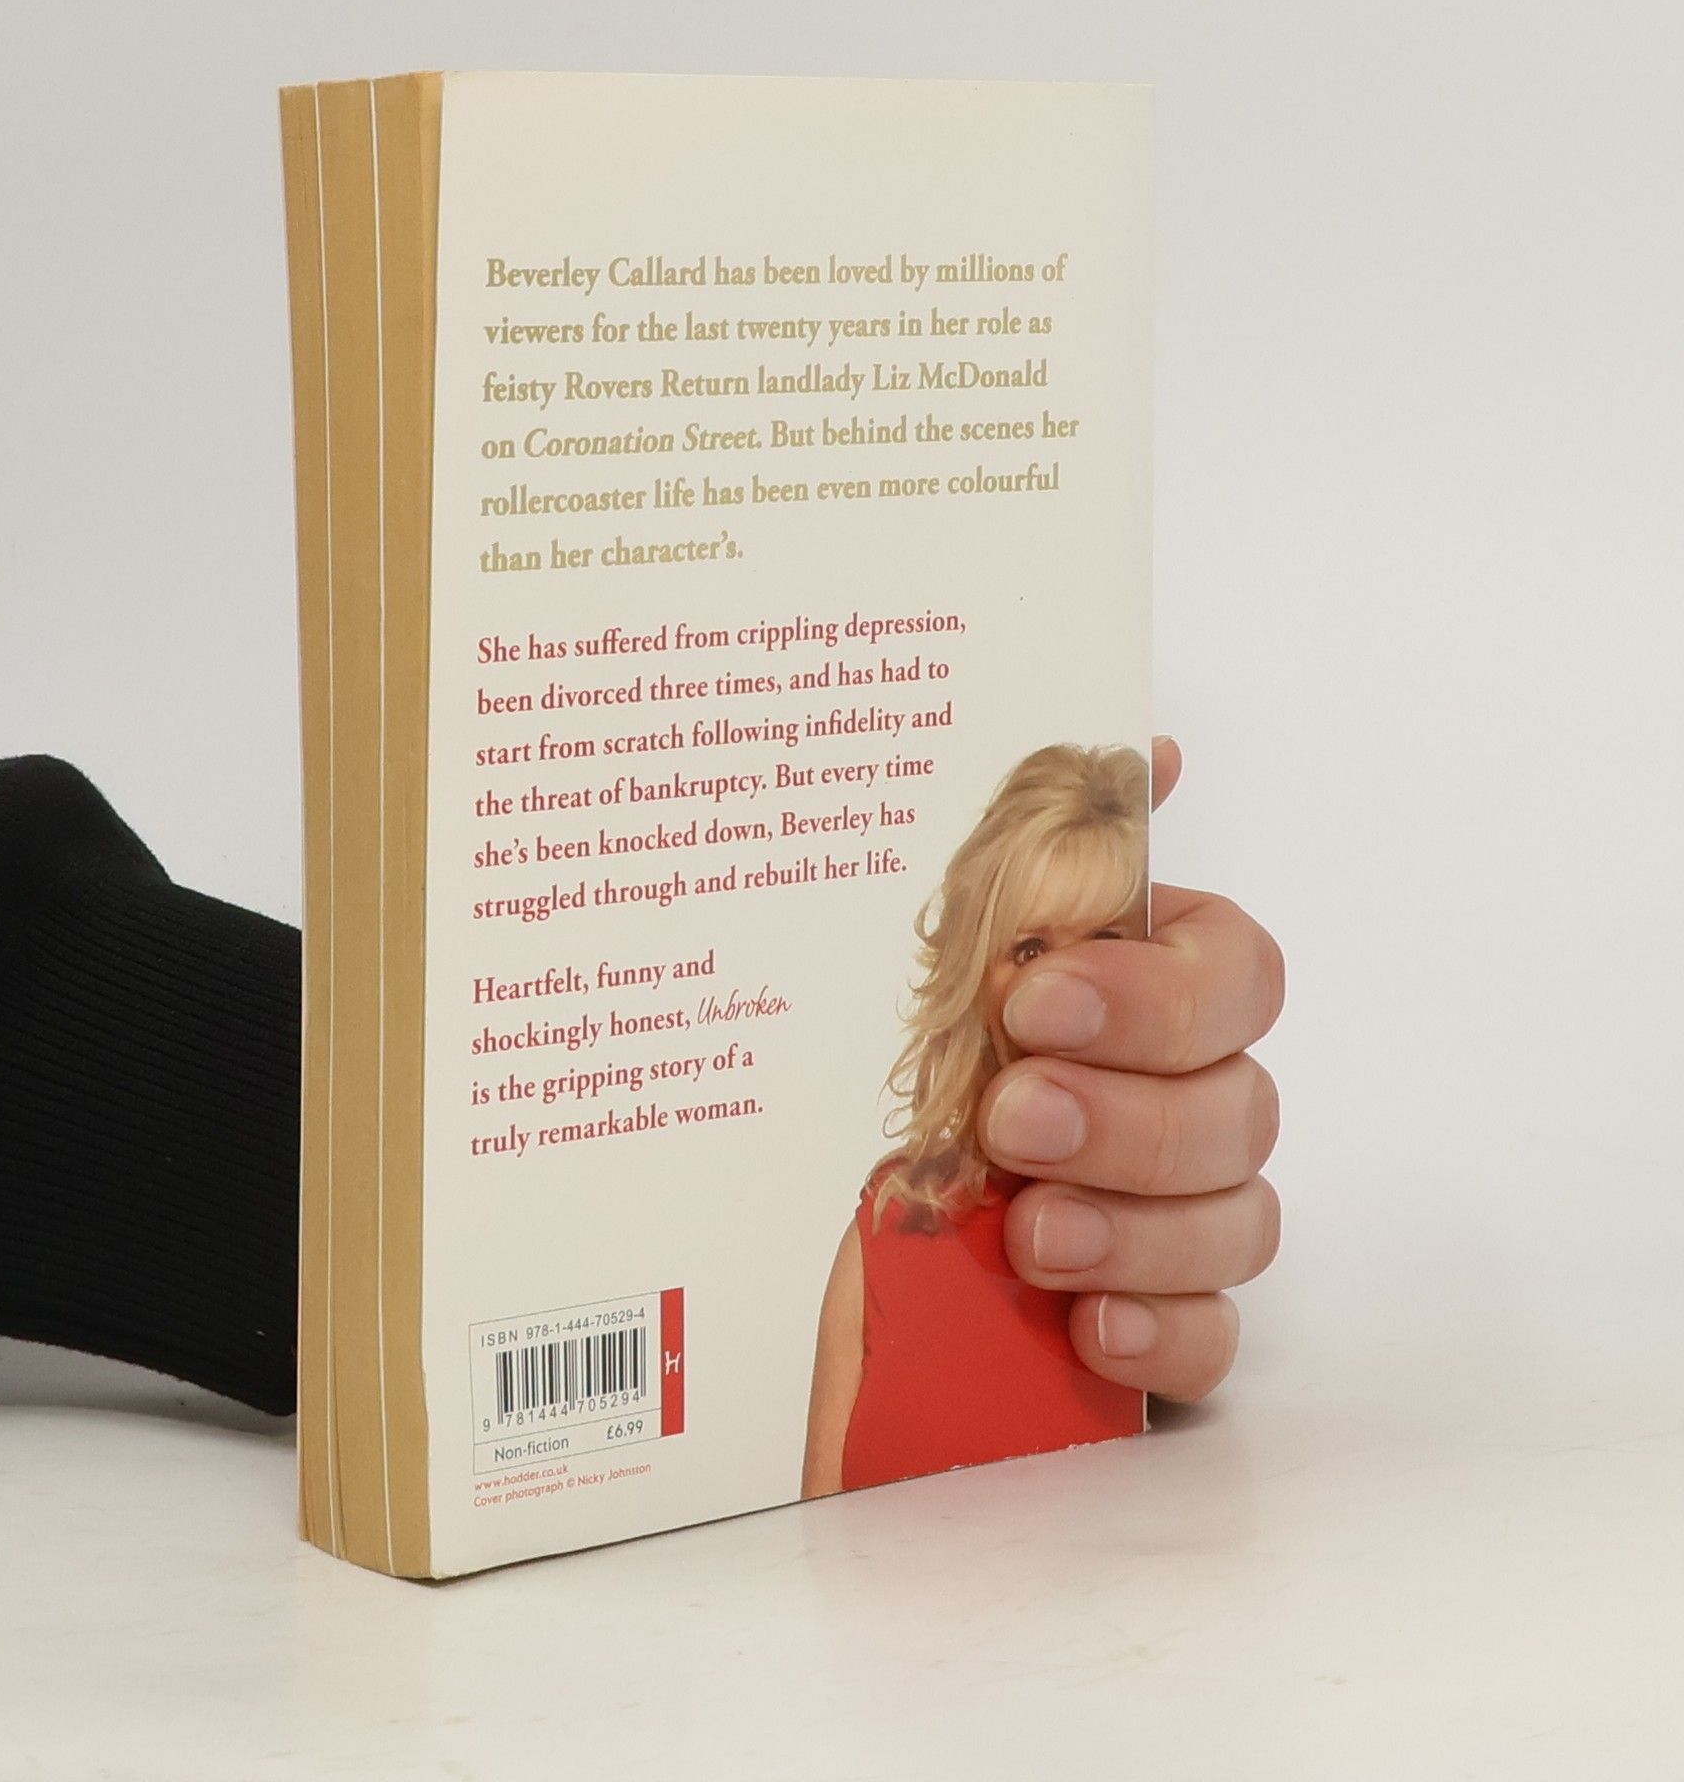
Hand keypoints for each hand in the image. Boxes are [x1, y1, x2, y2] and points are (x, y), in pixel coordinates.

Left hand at [978, 737, 1283, 1401]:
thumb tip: (1154, 754)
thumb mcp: (961, 940)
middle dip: (1127, 1116)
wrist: (851, 1196)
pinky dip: (1161, 1334)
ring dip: (1135, 1225)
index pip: (1238, 976)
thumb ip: (1049, 849)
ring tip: (1029, 1232)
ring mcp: (1183, 1214)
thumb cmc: (928, 1050)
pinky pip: (1213, 1339)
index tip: (1037, 1001)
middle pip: (1242, 1108)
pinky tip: (1090, 1323)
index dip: (1155, 994)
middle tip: (1014, 1118)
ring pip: (1239, 1223)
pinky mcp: (1156, 1316)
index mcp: (1160, 993)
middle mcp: (1191, 1097)